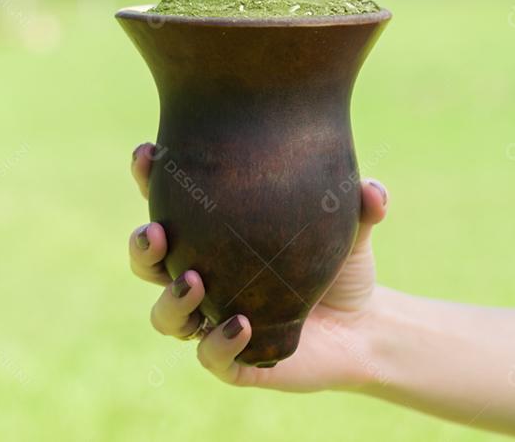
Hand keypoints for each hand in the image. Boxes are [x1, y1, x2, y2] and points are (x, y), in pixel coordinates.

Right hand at [128, 142, 388, 391]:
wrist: (362, 328)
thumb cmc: (338, 265)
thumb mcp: (348, 227)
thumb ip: (359, 203)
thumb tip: (372, 190)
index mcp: (211, 238)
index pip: (168, 205)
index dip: (148, 179)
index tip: (147, 153)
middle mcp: (200, 278)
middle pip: (147, 263)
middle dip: (142, 246)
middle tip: (156, 231)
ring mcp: (210, 321)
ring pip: (165, 316)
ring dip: (171, 299)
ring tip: (195, 281)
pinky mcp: (231, 361)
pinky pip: (211, 357)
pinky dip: (219, 342)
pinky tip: (241, 324)